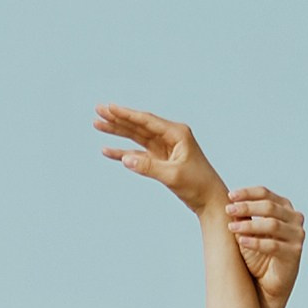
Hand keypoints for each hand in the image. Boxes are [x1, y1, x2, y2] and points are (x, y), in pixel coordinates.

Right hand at [96, 102, 225, 216]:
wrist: (210, 200)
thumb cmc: (197, 185)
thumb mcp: (173, 176)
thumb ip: (149, 167)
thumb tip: (125, 159)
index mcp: (177, 134)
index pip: (147, 121)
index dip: (126, 114)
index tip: (109, 107)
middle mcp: (170, 137)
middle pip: (139, 125)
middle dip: (118, 118)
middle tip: (98, 110)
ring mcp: (165, 148)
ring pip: (136, 136)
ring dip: (118, 131)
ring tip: (98, 124)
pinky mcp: (161, 160)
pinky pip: (138, 153)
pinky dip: (123, 152)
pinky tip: (108, 150)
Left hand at [227, 185, 304, 307]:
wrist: (265, 284)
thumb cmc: (256, 254)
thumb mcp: (247, 231)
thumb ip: (243, 217)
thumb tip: (231, 202)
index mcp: (284, 208)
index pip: (265, 194)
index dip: (247, 193)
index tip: (230, 196)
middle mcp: (294, 219)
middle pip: (269, 207)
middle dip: (247, 207)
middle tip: (229, 210)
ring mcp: (297, 236)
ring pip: (272, 224)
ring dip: (249, 225)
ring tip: (231, 227)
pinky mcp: (294, 253)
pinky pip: (273, 245)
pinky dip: (256, 242)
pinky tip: (241, 241)